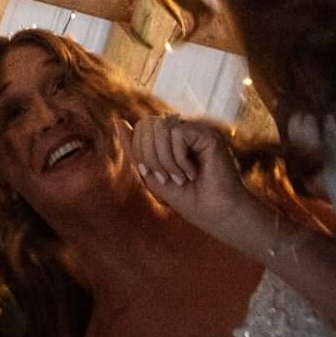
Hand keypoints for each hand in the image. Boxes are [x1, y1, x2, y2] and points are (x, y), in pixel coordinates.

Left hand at [124, 116, 273, 256]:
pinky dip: (178, 158)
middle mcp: (184, 129)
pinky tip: (193, 173)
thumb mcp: (152, 176)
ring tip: (180, 178)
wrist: (216, 215)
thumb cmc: (189, 199)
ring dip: (164, 160)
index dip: (139, 151)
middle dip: (149, 156)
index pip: (142, 126)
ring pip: (161, 127)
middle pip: (147, 123)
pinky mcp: (208, 134)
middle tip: (166, 178)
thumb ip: (135, 151)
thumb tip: (118, 121)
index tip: (153, 175)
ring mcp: (197, 130)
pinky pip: (177, 133)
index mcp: (171, 137)